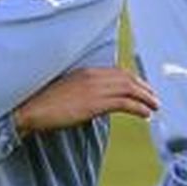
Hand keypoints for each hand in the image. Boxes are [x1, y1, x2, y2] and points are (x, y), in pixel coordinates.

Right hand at [14, 67, 158, 137]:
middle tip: (154, 98)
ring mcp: (95, 89)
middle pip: (127, 78)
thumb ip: (84, 88)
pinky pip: (124, 103)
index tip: (143, 87)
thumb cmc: (45, 101)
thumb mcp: (67, 88)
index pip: (118, 71)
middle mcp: (93, 76)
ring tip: (155, 107)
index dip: (134, 79)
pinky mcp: (95, 103)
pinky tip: (146, 114)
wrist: (31, 107)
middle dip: (144, 87)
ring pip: (129, 89)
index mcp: (87, 70)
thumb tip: (96, 98)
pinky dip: (138, 108)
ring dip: (146, 98)